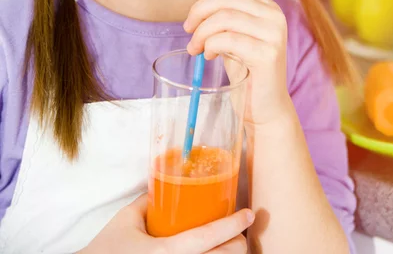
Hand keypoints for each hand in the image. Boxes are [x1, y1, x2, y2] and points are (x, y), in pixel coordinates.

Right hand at [77, 194, 252, 253]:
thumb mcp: (127, 219)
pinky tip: (214, 253)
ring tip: (230, 244)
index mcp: (166, 252)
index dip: (234, 224)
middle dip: (238, 243)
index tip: (248, 213)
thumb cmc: (107, 249)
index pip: (209, 237)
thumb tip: (167, 183)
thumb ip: (150, 200)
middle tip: (239, 231)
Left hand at [184, 0, 291, 126]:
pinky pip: (227, 39)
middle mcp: (274, 15)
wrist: (264, 108)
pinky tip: (209, 56)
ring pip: (224, 18)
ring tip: (195, 48)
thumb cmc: (247, 72)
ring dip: (201, 32)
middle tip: (187, 29)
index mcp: (266, 7)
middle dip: (199, 11)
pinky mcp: (267, 53)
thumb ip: (222, 13)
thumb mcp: (230, 37)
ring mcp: (273, 34)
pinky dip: (210, 45)